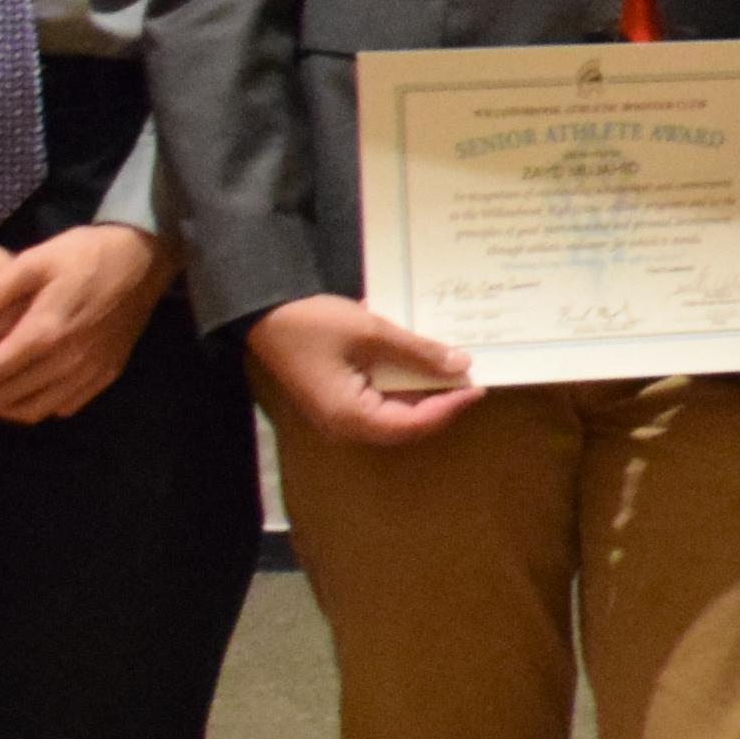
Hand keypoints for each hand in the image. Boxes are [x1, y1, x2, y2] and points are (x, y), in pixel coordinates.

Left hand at [0, 224, 175, 423]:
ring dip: (0, 405)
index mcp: (44, 333)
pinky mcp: (106, 374)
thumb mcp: (34, 261)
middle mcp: (67, 362)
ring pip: (34, 409)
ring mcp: (89, 372)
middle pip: (6, 396)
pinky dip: (35, 405)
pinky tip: (24, 388)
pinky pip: (63, 406)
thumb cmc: (85, 254)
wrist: (144, 258)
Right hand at [245, 294, 479, 446]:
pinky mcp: (337, 400)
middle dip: (440, 404)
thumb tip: (461, 365)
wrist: (262, 313)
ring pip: (394, 415)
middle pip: (406, 425)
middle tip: (469, 379)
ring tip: (452, 372)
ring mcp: (339, 415)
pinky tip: (421, 366)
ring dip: (423, 395)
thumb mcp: (371, 332)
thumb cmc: (313, 323)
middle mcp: (346, 425)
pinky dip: (403, 387)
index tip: (477, 387)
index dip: (449, 407)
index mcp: (352, 417)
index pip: (415, 424)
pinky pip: (378, 401)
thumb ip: (417, 352)